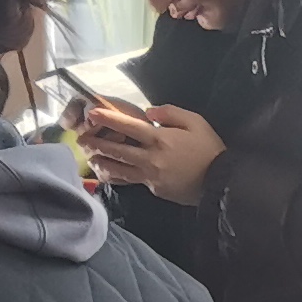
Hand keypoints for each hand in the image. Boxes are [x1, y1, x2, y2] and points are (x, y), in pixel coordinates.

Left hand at [79, 98, 225, 206]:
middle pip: (116, 150)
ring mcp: (150, 177)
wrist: (220, 182)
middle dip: (96, 143)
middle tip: (81, 139)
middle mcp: (150, 158)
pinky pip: (131, 181)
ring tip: (90, 158)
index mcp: (160, 139)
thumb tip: (148, 112)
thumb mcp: (195, 122)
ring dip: (102, 162)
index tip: (91, 114)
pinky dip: (118, 176)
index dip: (107, 119)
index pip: (127, 127)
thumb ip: (170, 113)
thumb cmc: (209, 149)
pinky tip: (109, 172)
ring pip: (118, 169)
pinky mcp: (153, 189)